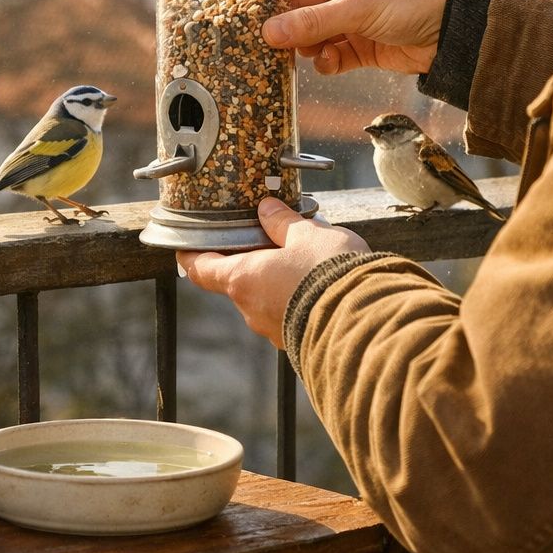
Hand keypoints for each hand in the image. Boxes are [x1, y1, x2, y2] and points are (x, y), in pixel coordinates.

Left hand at [178, 198, 370, 347]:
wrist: (366, 322)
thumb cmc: (328, 273)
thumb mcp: (307, 234)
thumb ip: (283, 222)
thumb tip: (267, 209)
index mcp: (242, 279)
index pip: (201, 268)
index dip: (191, 254)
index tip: (187, 245)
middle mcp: (251, 309)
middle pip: (238, 281)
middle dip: (251, 261)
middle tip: (270, 240)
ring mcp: (273, 331)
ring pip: (266, 299)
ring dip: (277, 281)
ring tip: (305, 259)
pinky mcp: (297, 343)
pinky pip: (289, 315)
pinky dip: (296, 298)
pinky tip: (320, 285)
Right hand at [258, 0, 451, 74]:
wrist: (457, 32)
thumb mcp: (359, 5)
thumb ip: (312, 21)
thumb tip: (269, 32)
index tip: (237, 1)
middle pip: (299, 6)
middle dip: (282, 24)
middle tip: (258, 39)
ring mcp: (352, 16)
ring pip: (311, 32)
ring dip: (304, 45)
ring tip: (297, 53)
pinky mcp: (362, 44)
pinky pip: (330, 53)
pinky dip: (325, 60)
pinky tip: (327, 61)